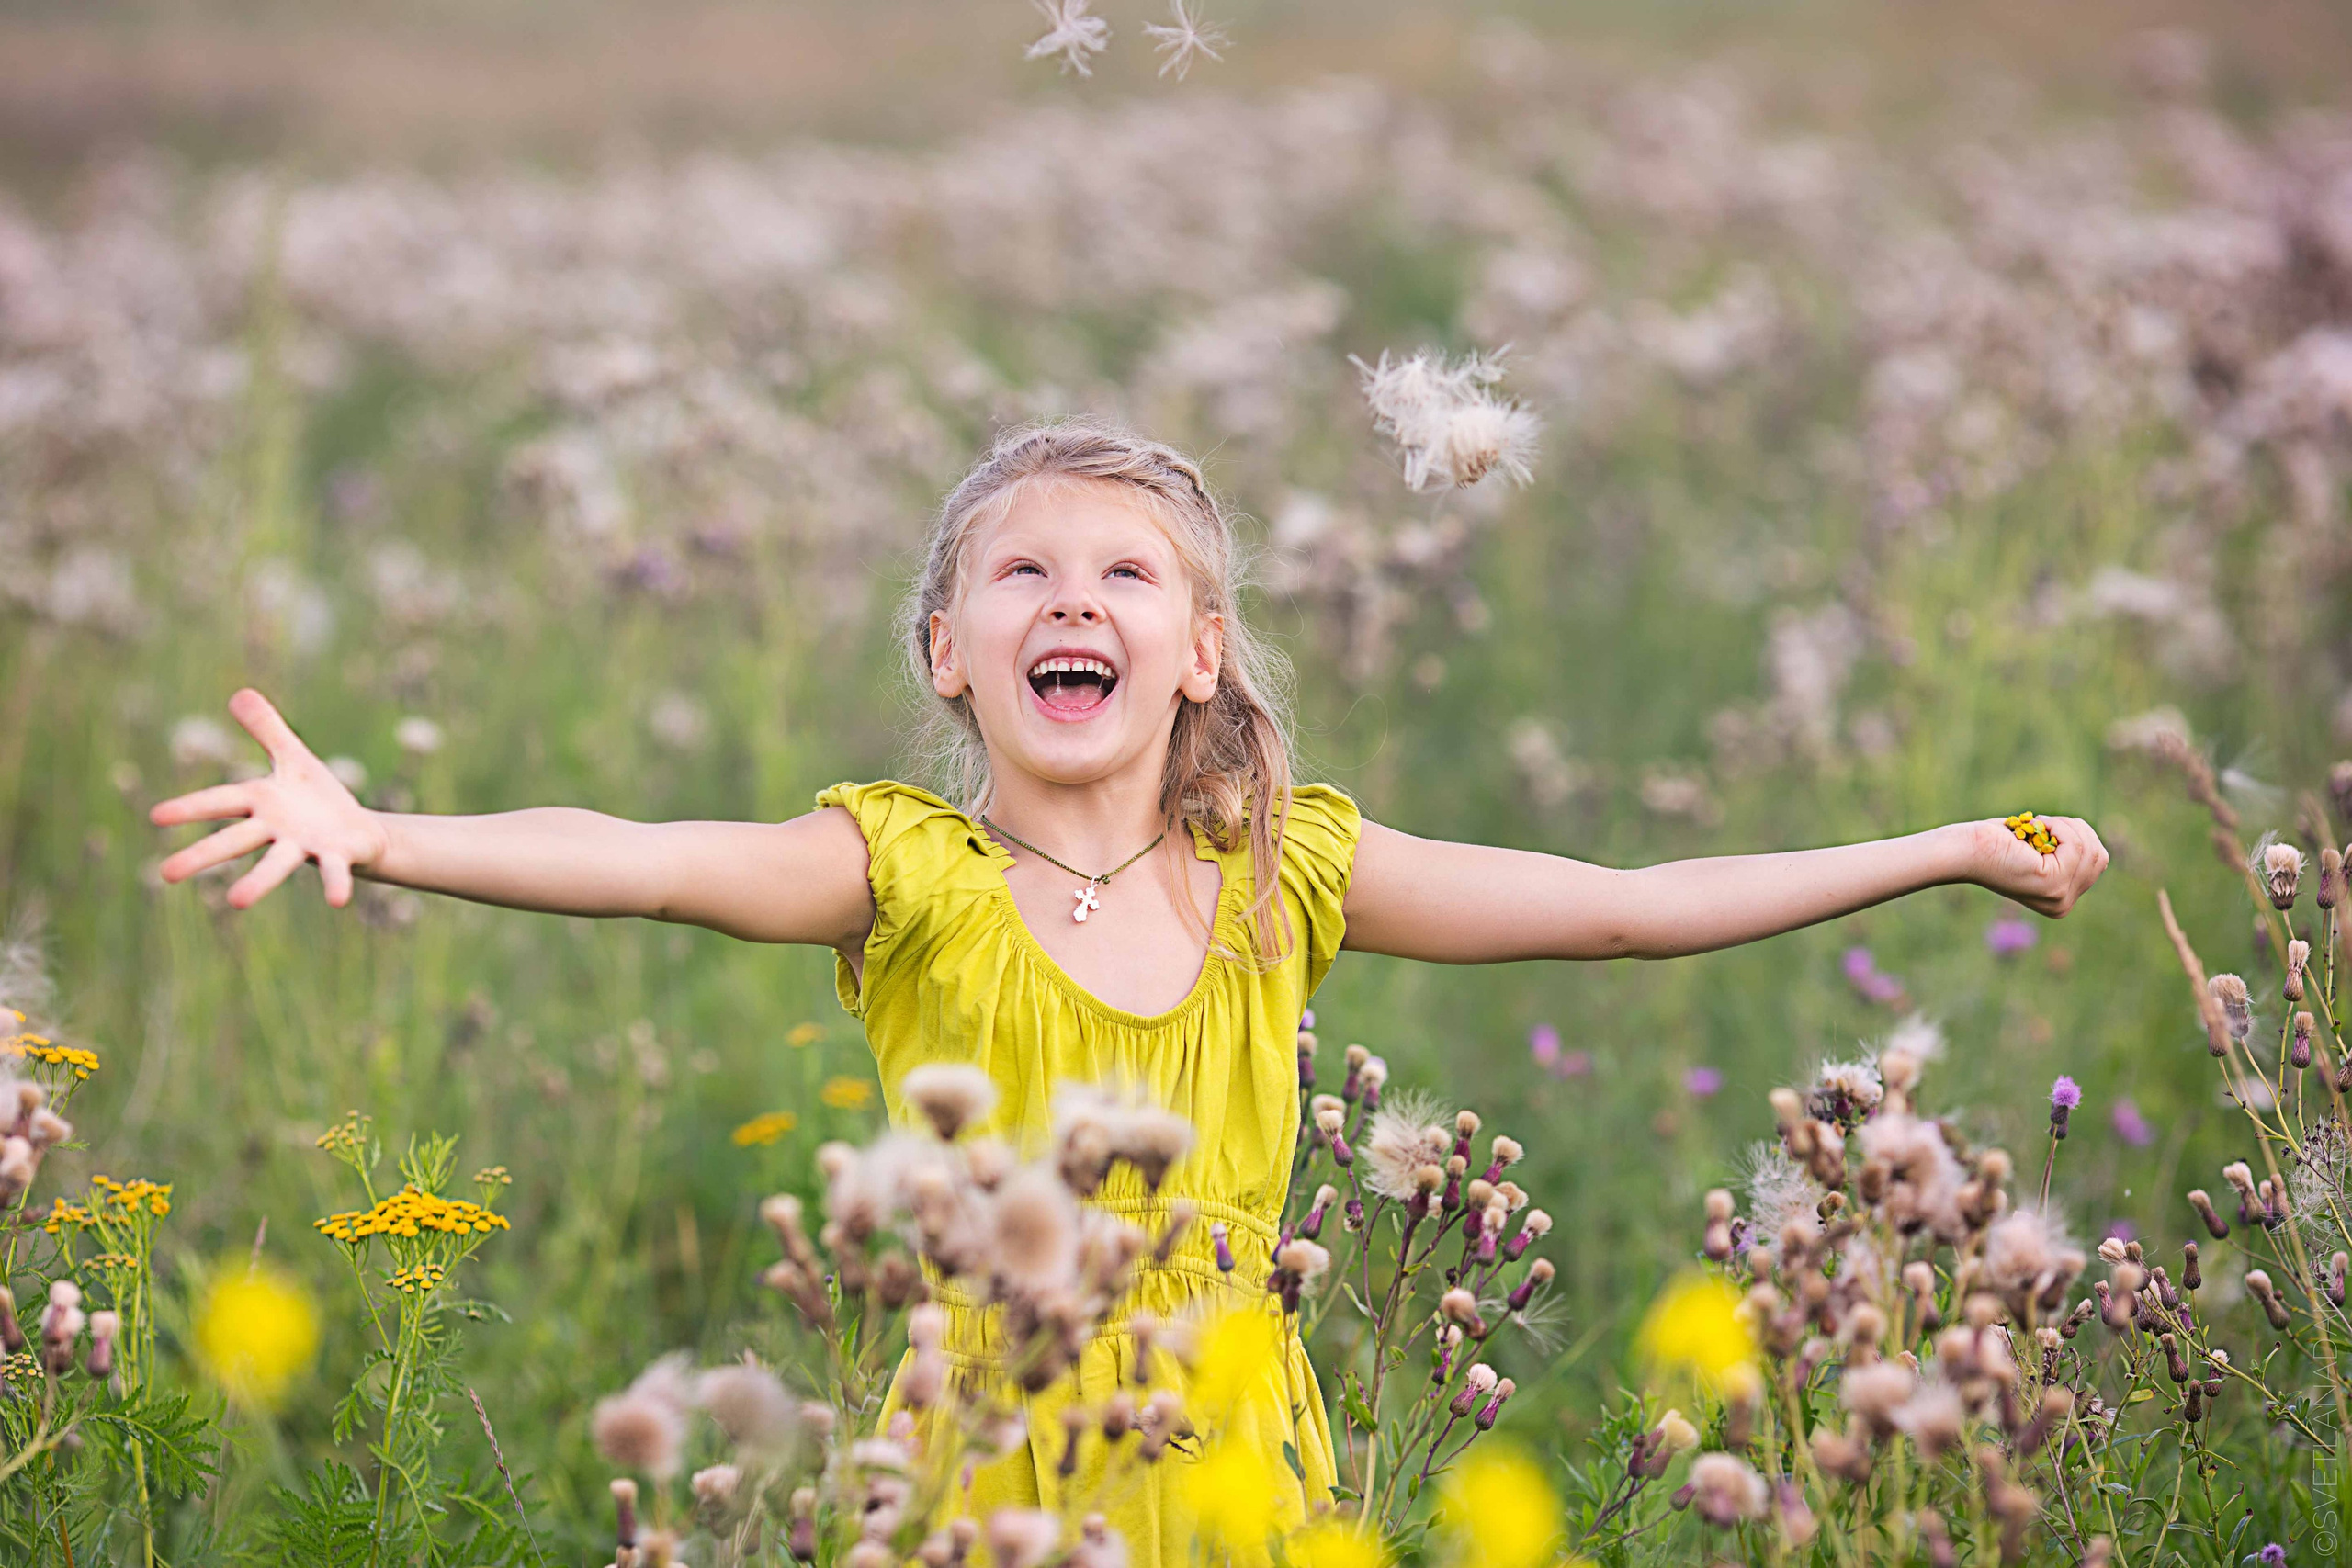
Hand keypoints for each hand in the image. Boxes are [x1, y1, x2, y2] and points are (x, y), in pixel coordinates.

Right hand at [149, 688, 388, 909]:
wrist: (358, 832)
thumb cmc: (317, 798)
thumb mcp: (293, 756)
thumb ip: (267, 729)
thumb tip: (240, 692)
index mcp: (261, 801)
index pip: (220, 801)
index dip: (190, 807)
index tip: (156, 816)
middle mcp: (276, 829)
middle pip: (234, 841)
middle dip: (201, 856)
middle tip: (164, 874)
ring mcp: (304, 846)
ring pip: (277, 864)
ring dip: (259, 882)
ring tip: (236, 902)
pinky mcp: (336, 857)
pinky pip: (334, 872)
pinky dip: (336, 884)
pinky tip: (337, 901)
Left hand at [1969, 815, 2108, 917]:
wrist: (1963, 850)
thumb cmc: (1993, 843)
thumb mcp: (2038, 849)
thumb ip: (2067, 854)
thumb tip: (2096, 852)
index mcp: (2060, 901)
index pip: (2098, 862)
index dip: (2077, 836)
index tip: (2044, 831)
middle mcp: (2063, 905)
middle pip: (2099, 856)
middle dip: (2075, 830)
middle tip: (2041, 824)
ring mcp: (2059, 897)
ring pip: (2089, 848)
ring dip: (2065, 826)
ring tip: (2037, 825)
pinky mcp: (2052, 884)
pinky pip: (2075, 844)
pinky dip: (2058, 826)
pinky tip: (2035, 826)